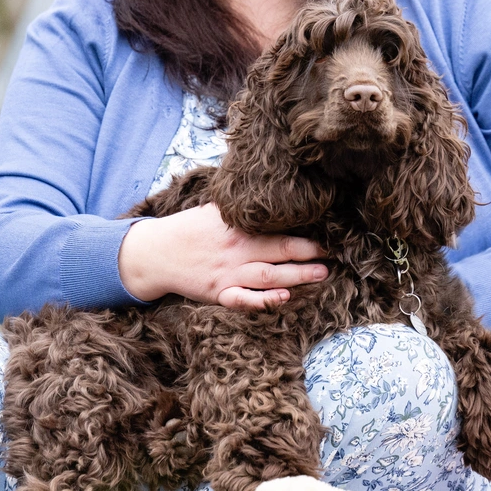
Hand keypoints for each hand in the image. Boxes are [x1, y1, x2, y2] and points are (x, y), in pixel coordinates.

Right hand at [118, 203, 326, 309]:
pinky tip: (283, 299)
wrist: (156, 253)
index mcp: (238, 227)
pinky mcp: (218, 293)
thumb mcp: (214, 210)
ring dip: (297, 275)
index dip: (304, 231)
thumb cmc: (189, 229)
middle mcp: (237, 249)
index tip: (328, 233)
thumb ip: (240, 207)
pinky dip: (263, 300)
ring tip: (322, 275)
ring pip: (269, 275)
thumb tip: (266, 190)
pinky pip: (244, 300)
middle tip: (334, 254)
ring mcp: (228, 273)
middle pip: (280, 250)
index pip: (278, 227)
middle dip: (309, 253)